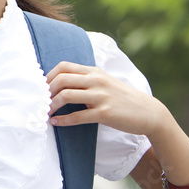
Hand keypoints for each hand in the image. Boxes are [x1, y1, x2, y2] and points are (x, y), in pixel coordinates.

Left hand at [46, 61, 165, 136]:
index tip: (41, 88)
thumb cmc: (122, 99)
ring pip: (66, 96)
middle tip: (39, 102)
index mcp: (95, 72)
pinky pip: (77, 116)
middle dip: (46, 91)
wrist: (148, 112)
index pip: (64, 66)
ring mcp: (101, 96)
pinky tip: (55, 123)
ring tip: (44, 113)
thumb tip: (60, 84)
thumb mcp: (104, 82)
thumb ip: (86, 80)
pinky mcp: (105, 113)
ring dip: (51, 105)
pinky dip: (63, 120)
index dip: (48, 76)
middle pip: (61, 79)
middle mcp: (97, 80)